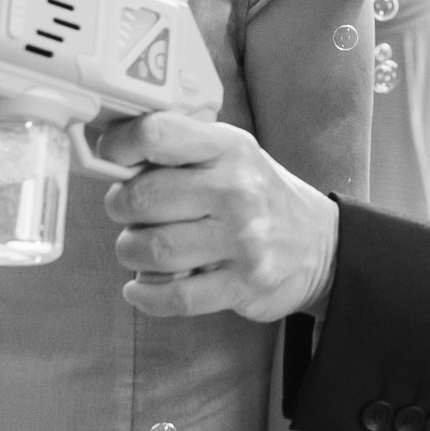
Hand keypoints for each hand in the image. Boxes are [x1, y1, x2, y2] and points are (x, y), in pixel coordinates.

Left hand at [101, 113, 338, 321]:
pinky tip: (140, 287)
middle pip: (142, 198)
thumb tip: (109, 153)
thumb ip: (179, 151)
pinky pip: (174, 297)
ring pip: (152, 249)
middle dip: (120, 208)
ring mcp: (243, 240)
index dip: (119, 145)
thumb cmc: (258, 195)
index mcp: (228, 148)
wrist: (320, 245)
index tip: (110, 157)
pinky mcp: (244, 284)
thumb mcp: (230, 155)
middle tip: (127, 212)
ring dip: (131, 252)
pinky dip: (145, 295)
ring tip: (139, 247)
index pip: (158, 134)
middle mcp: (236, 190)